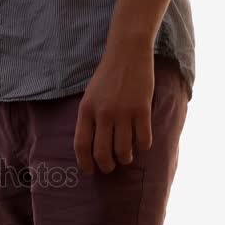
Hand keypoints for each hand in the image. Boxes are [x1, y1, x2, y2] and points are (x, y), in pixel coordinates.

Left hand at [74, 44, 154, 173]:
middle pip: (102, 153)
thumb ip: (90, 118)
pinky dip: (142, 146)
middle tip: (110, 167)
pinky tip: (141, 143)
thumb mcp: (89, 96)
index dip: (85, 163)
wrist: (127, 53)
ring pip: (124, 150)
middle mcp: (103, 114)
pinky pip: (143, 139)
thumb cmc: (107, 76)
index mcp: (86, 110)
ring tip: (126, 157)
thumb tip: (91, 147)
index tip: (90, 170)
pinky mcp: (142, 110)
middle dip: (106, 166)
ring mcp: (123, 112)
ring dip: (125, 158)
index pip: (81, 145)